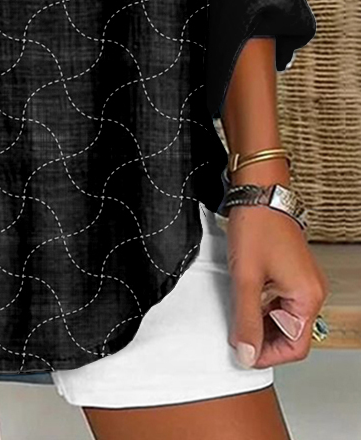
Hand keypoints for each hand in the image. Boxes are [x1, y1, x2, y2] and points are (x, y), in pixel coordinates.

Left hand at [226, 203, 330, 368]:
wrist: (258, 192)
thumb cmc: (256, 226)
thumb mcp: (246, 279)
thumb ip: (246, 320)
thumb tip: (246, 353)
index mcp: (307, 297)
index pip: (295, 347)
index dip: (267, 355)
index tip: (242, 353)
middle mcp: (310, 291)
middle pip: (290, 334)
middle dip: (262, 339)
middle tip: (235, 336)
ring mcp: (302, 281)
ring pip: (283, 318)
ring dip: (261, 323)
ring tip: (236, 316)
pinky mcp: (291, 272)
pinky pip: (280, 301)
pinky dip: (263, 307)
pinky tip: (244, 300)